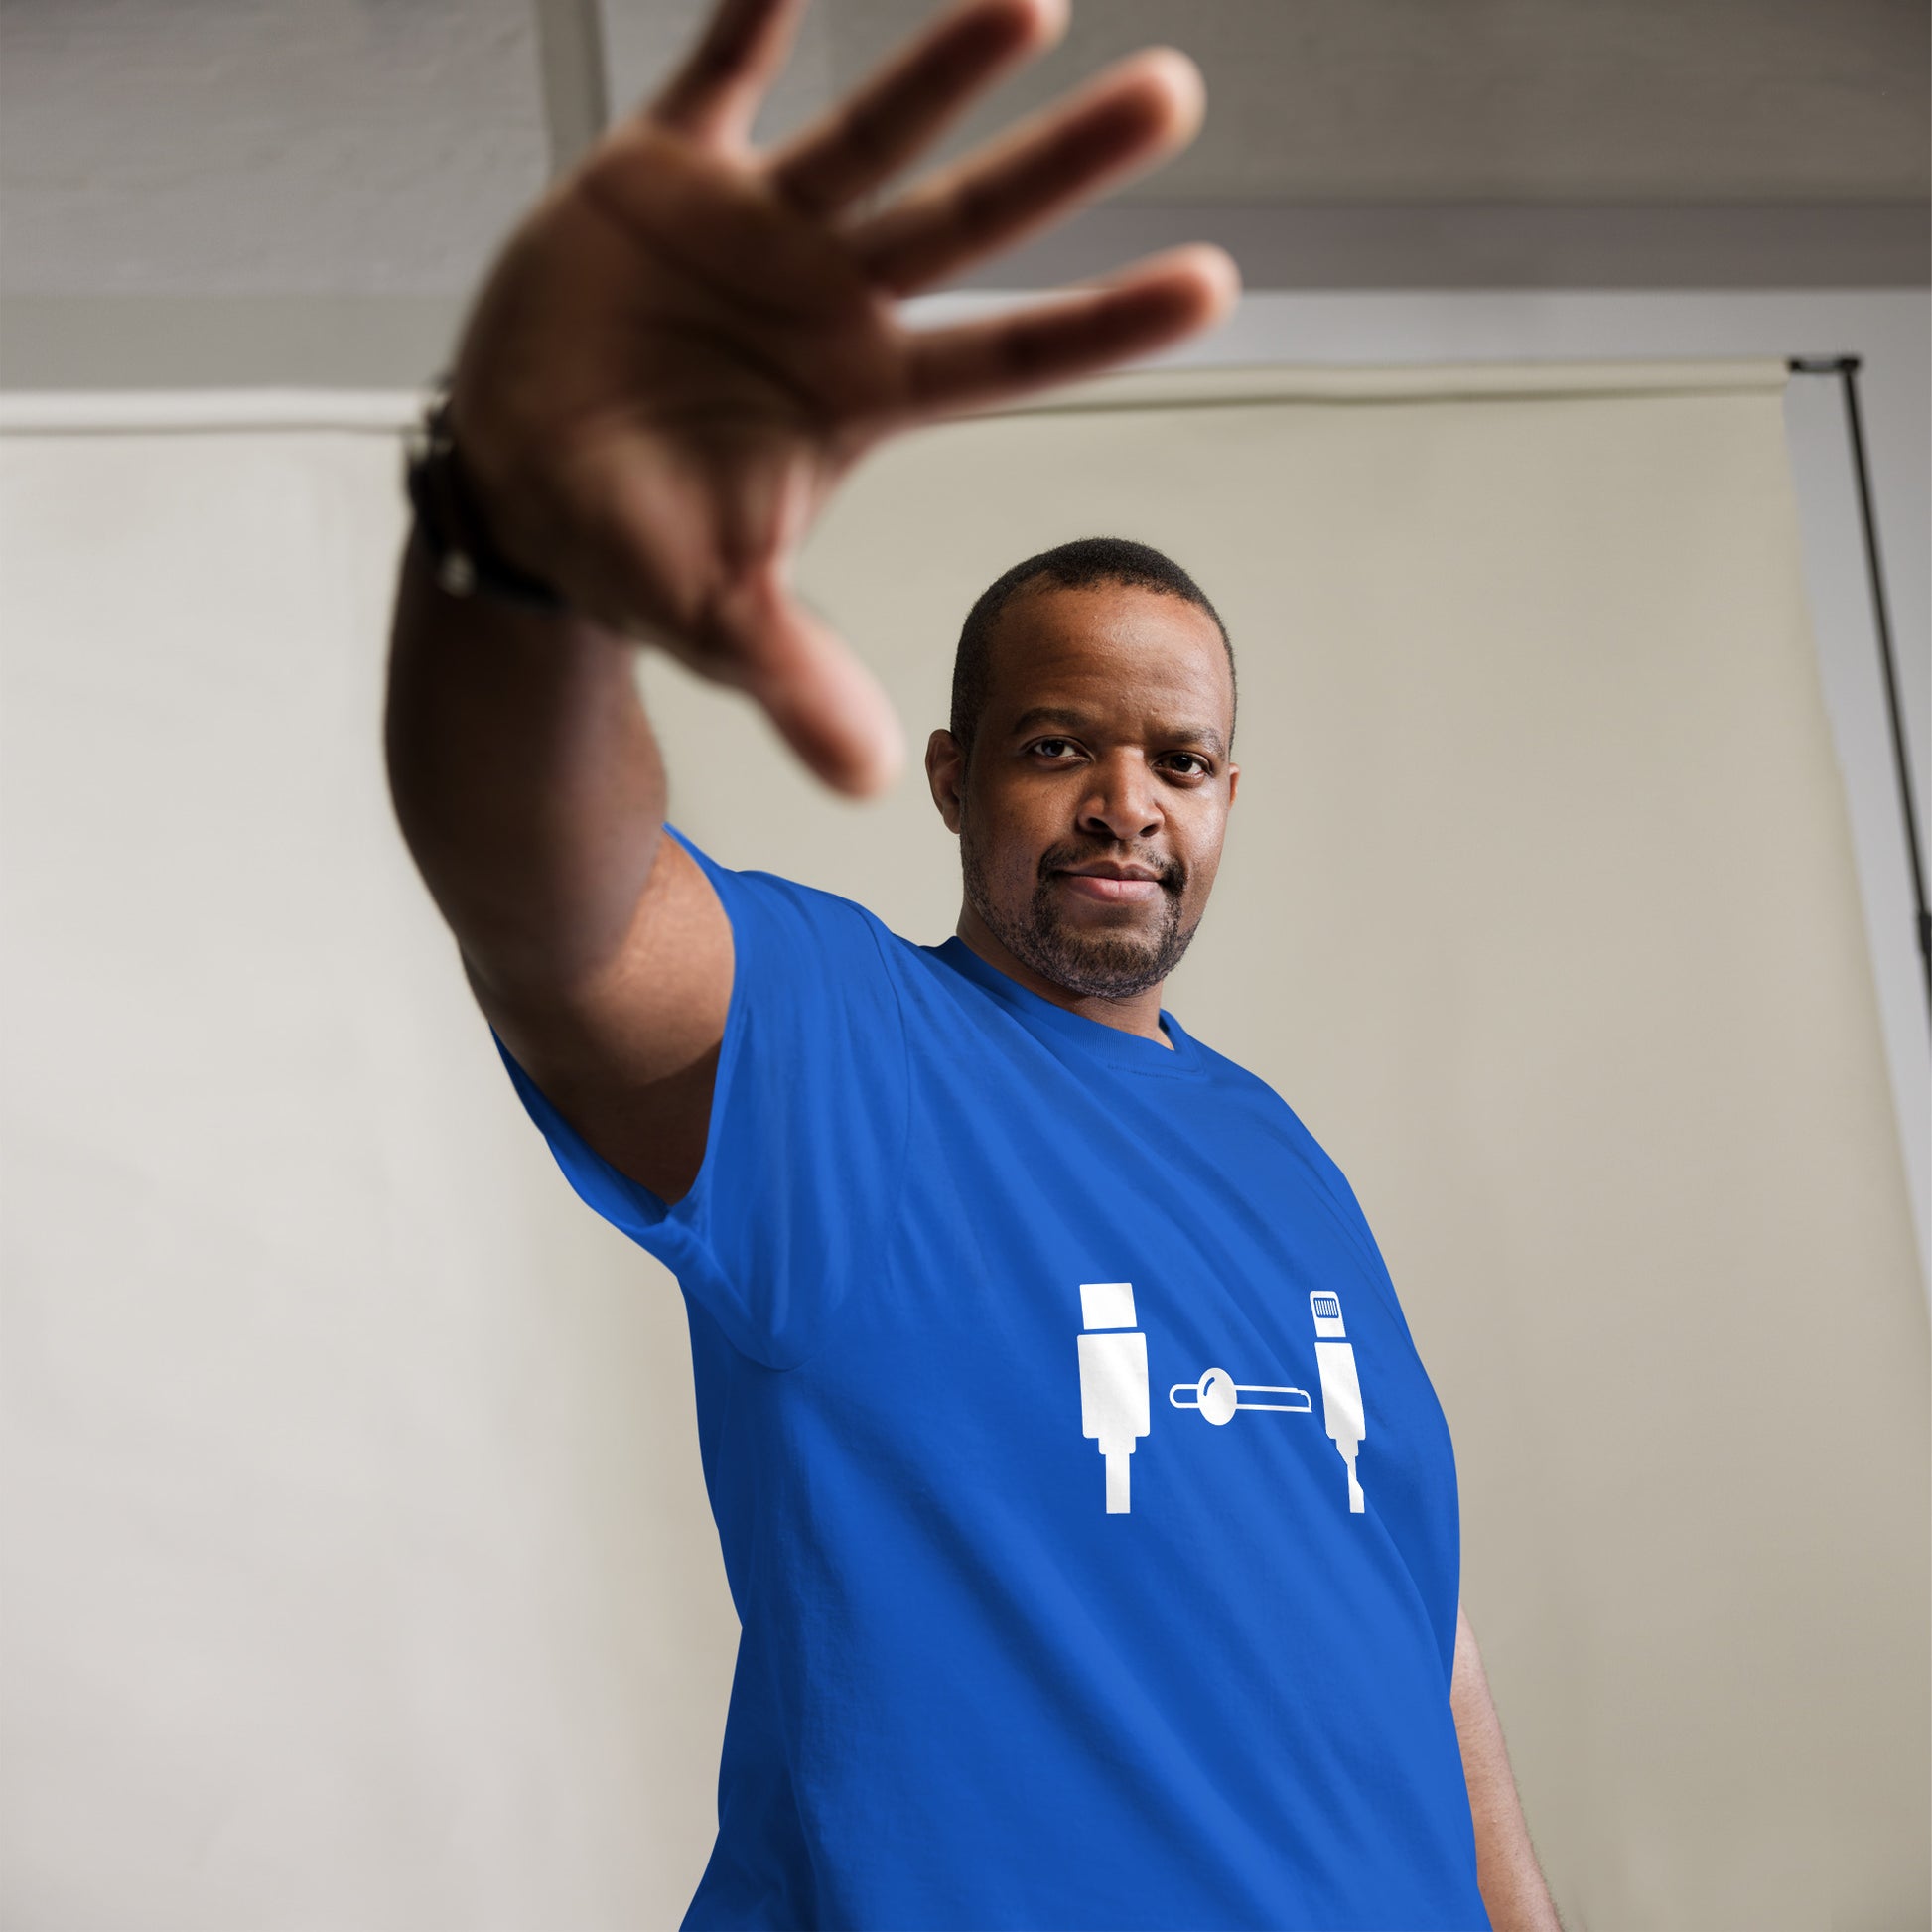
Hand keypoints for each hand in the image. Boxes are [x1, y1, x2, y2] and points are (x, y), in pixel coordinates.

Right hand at [446, 0, 1238, 795]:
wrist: (519, 482)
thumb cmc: (632, 547)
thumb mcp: (713, 619)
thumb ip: (795, 677)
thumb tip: (870, 780)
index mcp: (860, 397)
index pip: (1007, 359)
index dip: (1104, 325)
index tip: (1215, 285)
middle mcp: (829, 302)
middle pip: (968, 225)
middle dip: (1063, 164)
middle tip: (1176, 97)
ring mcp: (753, 232)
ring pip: (868, 134)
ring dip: (944, 68)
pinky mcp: (659, 175)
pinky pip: (714, 76)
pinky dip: (751, 16)